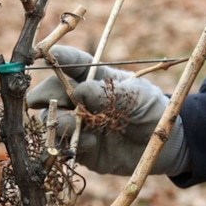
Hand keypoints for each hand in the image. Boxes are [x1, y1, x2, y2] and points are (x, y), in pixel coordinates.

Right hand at [26, 46, 188, 175]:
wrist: (164, 145)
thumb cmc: (152, 110)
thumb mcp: (137, 96)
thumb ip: (108, 93)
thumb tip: (78, 92)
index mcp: (94, 79)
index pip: (71, 64)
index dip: (57, 59)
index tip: (44, 57)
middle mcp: (80, 100)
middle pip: (51, 92)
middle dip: (44, 94)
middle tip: (41, 100)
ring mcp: (78, 125)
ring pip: (51, 120)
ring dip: (58, 121)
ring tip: (76, 125)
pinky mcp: (82, 148)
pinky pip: (63, 146)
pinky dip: (70, 143)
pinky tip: (91, 143)